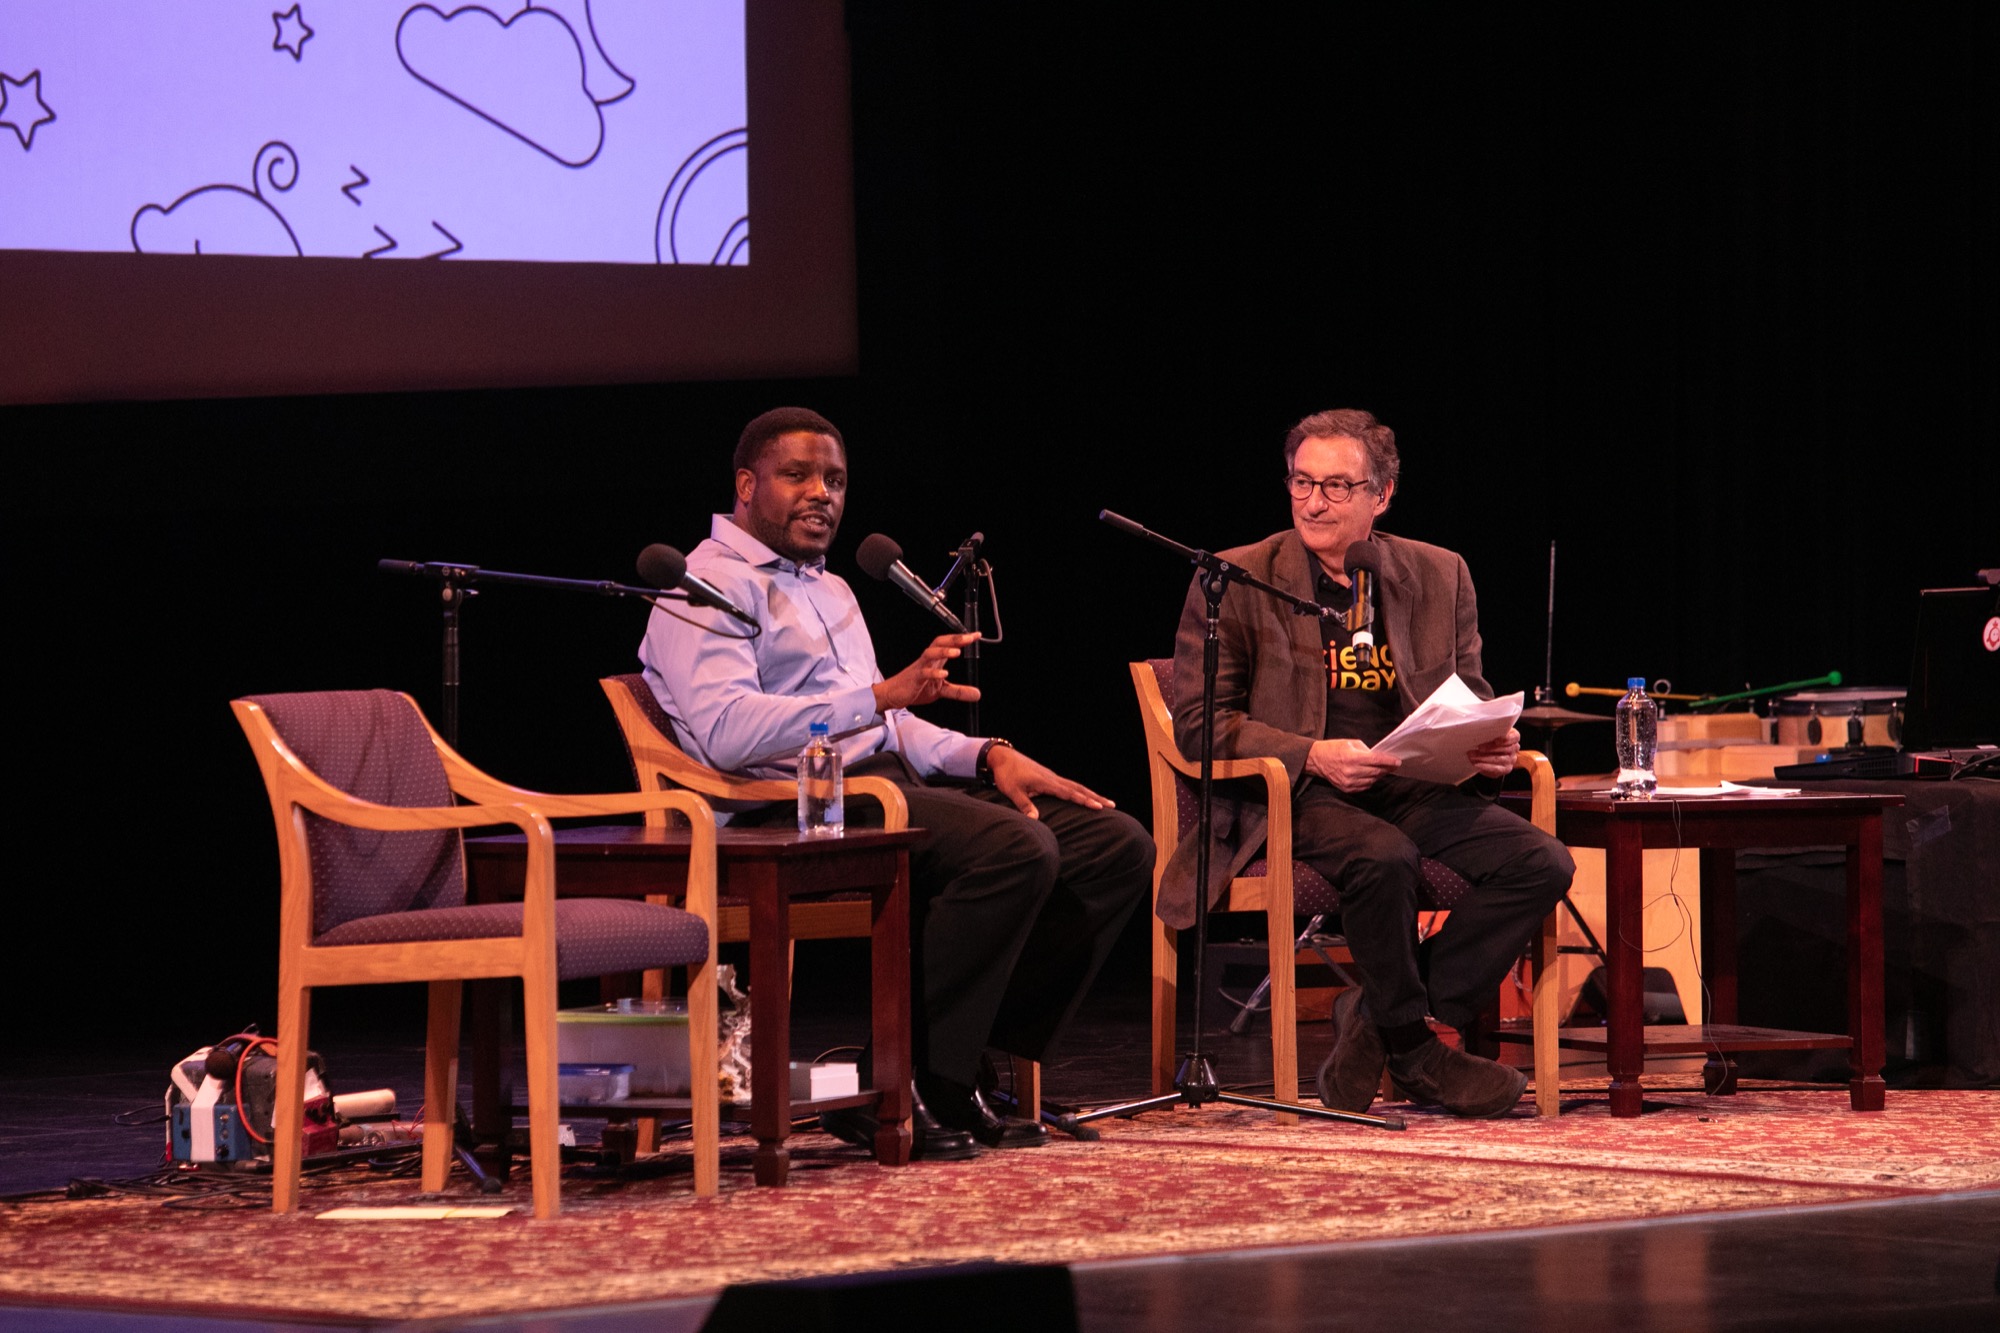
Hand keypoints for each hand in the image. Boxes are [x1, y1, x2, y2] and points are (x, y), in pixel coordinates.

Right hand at [874, 633, 980, 711]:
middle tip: (969, 638)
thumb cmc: (915, 688)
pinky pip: (923, 673)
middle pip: (939, 643)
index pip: (949, 644)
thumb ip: (958, 691)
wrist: (893, 694)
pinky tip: (944, 674)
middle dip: (954, 639)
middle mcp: (928, 660)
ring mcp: (920, 668)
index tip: (976, 635)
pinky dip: (933, 673)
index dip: (962, 639)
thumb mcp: (941, 691)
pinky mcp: (914, 678)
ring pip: (930, 654)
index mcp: (935, 660)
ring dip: (943, 651)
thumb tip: (977, 694)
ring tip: (957, 652)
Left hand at [986, 746, 1113, 818]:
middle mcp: (1053, 778)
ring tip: (1104, 802)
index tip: (1098, 807)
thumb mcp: (1012, 791)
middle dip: (1095, 797)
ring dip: (1090, 794)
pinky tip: (1085, 796)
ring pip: (1076, 785)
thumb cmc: (1007, 774)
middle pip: (1079, 788)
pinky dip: (1080, 790)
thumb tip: (1035, 820)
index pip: (1069, 792)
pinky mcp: (1049, 777)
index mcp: (1046, 782)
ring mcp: (1052, 777)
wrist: (1002, 757)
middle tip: (1112, 805)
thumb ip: (1024, 805)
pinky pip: (1069, 785)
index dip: (1084, 800)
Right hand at [1305, 738, 1400, 791]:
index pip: (1376, 760)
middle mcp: (1351, 771)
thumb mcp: (1350, 743)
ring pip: (1372, 780)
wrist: (1317, 760)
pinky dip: (1371, 780)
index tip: (1398, 761)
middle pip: (1376, 771)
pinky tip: (1371, 775)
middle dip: (1387, 768)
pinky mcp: (1347, 788)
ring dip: (1380, 775)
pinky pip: (1365, 786)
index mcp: (1352, 757)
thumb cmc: (1334, 749)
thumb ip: (1366, 751)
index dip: (1389, 761)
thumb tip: (1379, 757)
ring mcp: (1349, 782)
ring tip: (1383, 769)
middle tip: (1394, 765)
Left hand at [1466, 727, 1520, 778]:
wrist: (1487, 752)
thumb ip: (1490, 731)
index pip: (1514, 737)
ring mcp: (1511, 760)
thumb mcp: (1491, 732)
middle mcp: (1514, 748)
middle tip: (1478, 747)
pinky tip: (1476, 764)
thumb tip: (1478, 730)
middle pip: (1505, 749)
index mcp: (1513, 737)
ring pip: (1499, 759)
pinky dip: (1485, 767)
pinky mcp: (1505, 769)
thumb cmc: (1489, 738)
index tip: (1496, 740)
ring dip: (1484, 758)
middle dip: (1490, 748)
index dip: (1507, 739)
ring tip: (1472, 756)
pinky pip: (1496, 769)